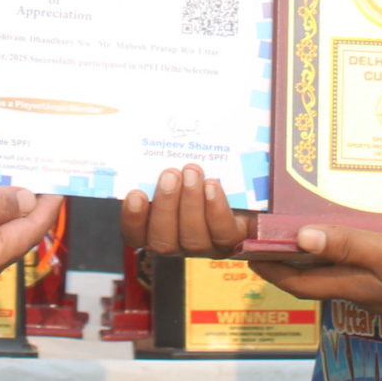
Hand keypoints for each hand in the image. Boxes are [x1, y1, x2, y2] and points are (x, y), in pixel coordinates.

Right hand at [119, 163, 255, 258]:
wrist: (248, 181)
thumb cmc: (203, 170)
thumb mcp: (180, 167)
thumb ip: (163, 162)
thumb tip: (148, 134)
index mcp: (158, 227)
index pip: (136, 235)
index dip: (132, 219)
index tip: (135, 194)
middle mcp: (180, 242)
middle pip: (163, 241)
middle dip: (165, 206)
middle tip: (170, 174)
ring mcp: (207, 245)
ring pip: (192, 239)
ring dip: (190, 204)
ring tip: (193, 172)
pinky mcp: (234, 240)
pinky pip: (222, 233)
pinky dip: (215, 210)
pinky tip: (212, 186)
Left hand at [248, 222, 381, 337]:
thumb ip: (350, 245)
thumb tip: (299, 239)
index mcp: (351, 285)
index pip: (296, 280)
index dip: (268, 267)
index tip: (242, 247)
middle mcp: (360, 290)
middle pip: (312, 276)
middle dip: (286, 258)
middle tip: (266, 231)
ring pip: (338, 270)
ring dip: (317, 251)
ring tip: (305, 222)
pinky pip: (363, 266)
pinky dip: (348, 250)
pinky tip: (356, 232)